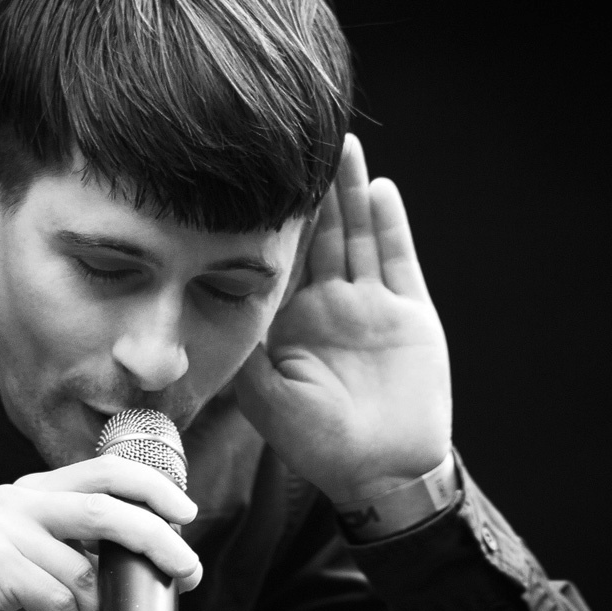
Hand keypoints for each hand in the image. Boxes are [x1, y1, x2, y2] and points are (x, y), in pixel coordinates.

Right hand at [0, 456, 201, 610]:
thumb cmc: (15, 610)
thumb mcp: (63, 571)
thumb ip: (100, 554)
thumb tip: (168, 558)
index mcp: (39, 489)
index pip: (105, 471)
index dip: (152, 488)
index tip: (187, 513)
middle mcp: (17, 498)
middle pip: (103, 509)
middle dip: (156, 540)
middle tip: (187, 570)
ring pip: (82, 570)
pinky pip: (58, 601)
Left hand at [235, 134, 451, 501]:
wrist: (378, 471)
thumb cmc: (316, 441)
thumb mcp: (261, 393)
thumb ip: (241, 347)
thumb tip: (202, 306)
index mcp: (293, 321)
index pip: (280, 258)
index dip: (271, 220)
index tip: (252, 177)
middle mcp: (332, 305)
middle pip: (321, 234)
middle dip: (312, 190)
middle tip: (299, 139)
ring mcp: (371, 305)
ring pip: (357, 235)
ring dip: (349, 192)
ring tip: (340, 145)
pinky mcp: (409, 312)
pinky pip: (396, 260)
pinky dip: (388, 225)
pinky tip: (378, 188)